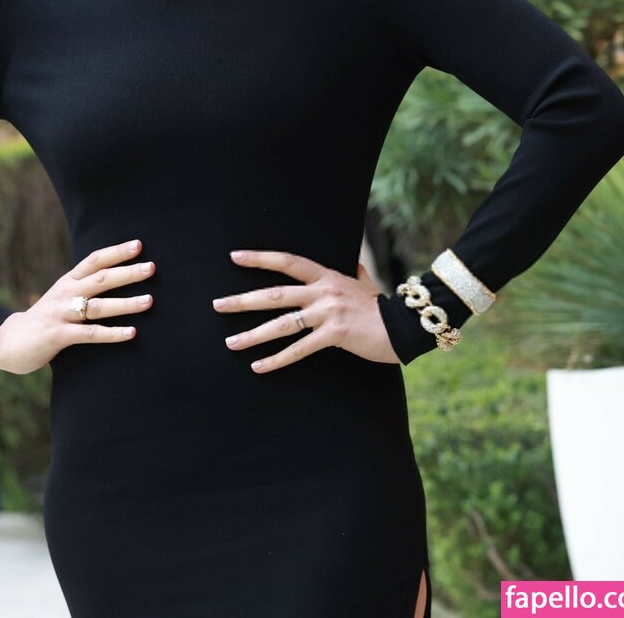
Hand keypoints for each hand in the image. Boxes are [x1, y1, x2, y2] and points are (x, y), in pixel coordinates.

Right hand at [0, 239, 154, 373]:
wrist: (7, 342)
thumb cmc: (45, 319)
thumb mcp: (62, 297)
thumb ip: (84, 288)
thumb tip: (116, 278)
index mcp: (68, 281)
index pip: (94, 260)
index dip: (116, 252)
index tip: (139, 245)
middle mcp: (65, 293)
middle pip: (101, 279)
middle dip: (128, 273)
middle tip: (152, 268)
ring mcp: (61, 314)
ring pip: (99, 306)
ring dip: (126, 303)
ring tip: (150, 301)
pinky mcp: (58, 336)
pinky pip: (90, 334)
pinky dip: (112, 333)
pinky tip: (132, 333)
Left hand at [212, 249, 400, 372]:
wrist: (406, 326)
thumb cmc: (383, 308)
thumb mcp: (366, 284)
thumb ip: (355, 274)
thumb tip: (354, 264)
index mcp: (327, 276)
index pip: (287, 261)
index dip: (260, 258)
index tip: (235, 257)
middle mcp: (323, 291)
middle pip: (275, 294)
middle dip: (243, 300)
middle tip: (217, 305)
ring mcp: (327, 312)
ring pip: (282, 323)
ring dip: (253, 334)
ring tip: (230, 342)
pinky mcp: (334, 334)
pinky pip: (299, 349)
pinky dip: (277, 359)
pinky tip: (258, 366)